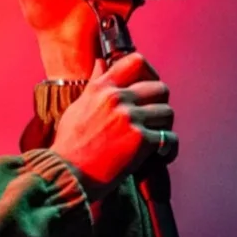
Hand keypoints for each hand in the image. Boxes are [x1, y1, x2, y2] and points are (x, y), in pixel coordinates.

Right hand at [49, 52, 172, 200]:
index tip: (148, 86)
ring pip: (168, 112)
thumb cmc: (70, 144)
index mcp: (102, 88)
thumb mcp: (77, 106)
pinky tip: (160, 155)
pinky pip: (170, 138)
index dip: (149, 72)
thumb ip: (95, 84)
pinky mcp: (141, 141)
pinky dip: (168, 149)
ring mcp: (130, 119)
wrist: (67, 174)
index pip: (136, 61)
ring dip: (164, 126)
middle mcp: (117, 99)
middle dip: (160, 103)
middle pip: (160, 88)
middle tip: (153, 118)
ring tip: (155, 137)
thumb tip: (101, 62)